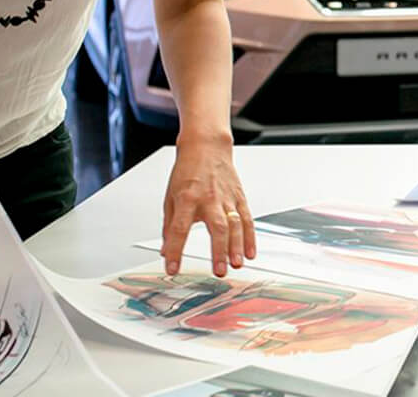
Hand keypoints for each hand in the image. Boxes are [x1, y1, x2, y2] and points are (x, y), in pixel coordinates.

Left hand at [161, 134, 255, 277]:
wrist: (207, 147)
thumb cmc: (187, 171)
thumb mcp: (170, 197)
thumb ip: (170, 226)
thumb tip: (166, 250)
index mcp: (186, 199)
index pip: (179, 229)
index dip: (176, 250)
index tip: (173, 268)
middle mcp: (209, 199)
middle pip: (217, 228)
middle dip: (219, 251)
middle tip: (219, 271)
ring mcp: (227, 198)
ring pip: (235, 225)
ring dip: (237, 247)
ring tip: (237, 264)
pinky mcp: (239, 198)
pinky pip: (247, 219)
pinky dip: (250, 237)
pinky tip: (251, 252)